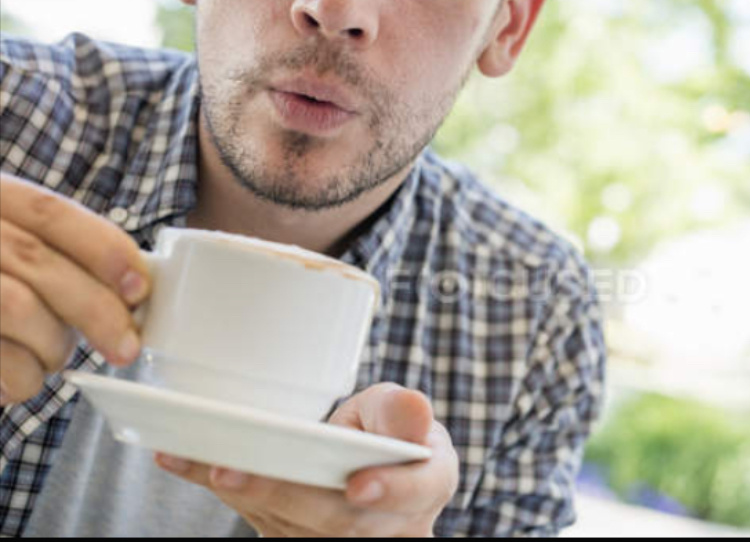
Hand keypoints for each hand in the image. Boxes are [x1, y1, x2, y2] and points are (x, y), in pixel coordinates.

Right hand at [0, 173, 150, 404]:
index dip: (103, 248)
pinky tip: (19, 378)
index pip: (50, 212)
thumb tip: (131, 290)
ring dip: (52, 346)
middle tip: (125, 347)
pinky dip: (20, 378)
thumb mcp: (13, 246)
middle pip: (38, 261)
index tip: (139, 288)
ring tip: (51, 357)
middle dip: (96, 310)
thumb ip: (58, 254)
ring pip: (16, 307)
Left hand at [155, 383, 459, 536]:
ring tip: (189, 455)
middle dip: (282, 496)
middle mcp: (384, 524)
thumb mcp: (397, 410)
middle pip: (336, 520)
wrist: (369, 463)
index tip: (358, 486)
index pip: (416, 492)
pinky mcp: (295, 534)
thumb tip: (413, 411)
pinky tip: (182, 460)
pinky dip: (223, 489)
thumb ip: (400, 411)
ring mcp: (337, 538)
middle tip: (231, 472)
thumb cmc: (385, 431)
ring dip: (238, 492)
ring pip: (289, 524)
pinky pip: (259, 517)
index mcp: (422, 486)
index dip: (390, 491)